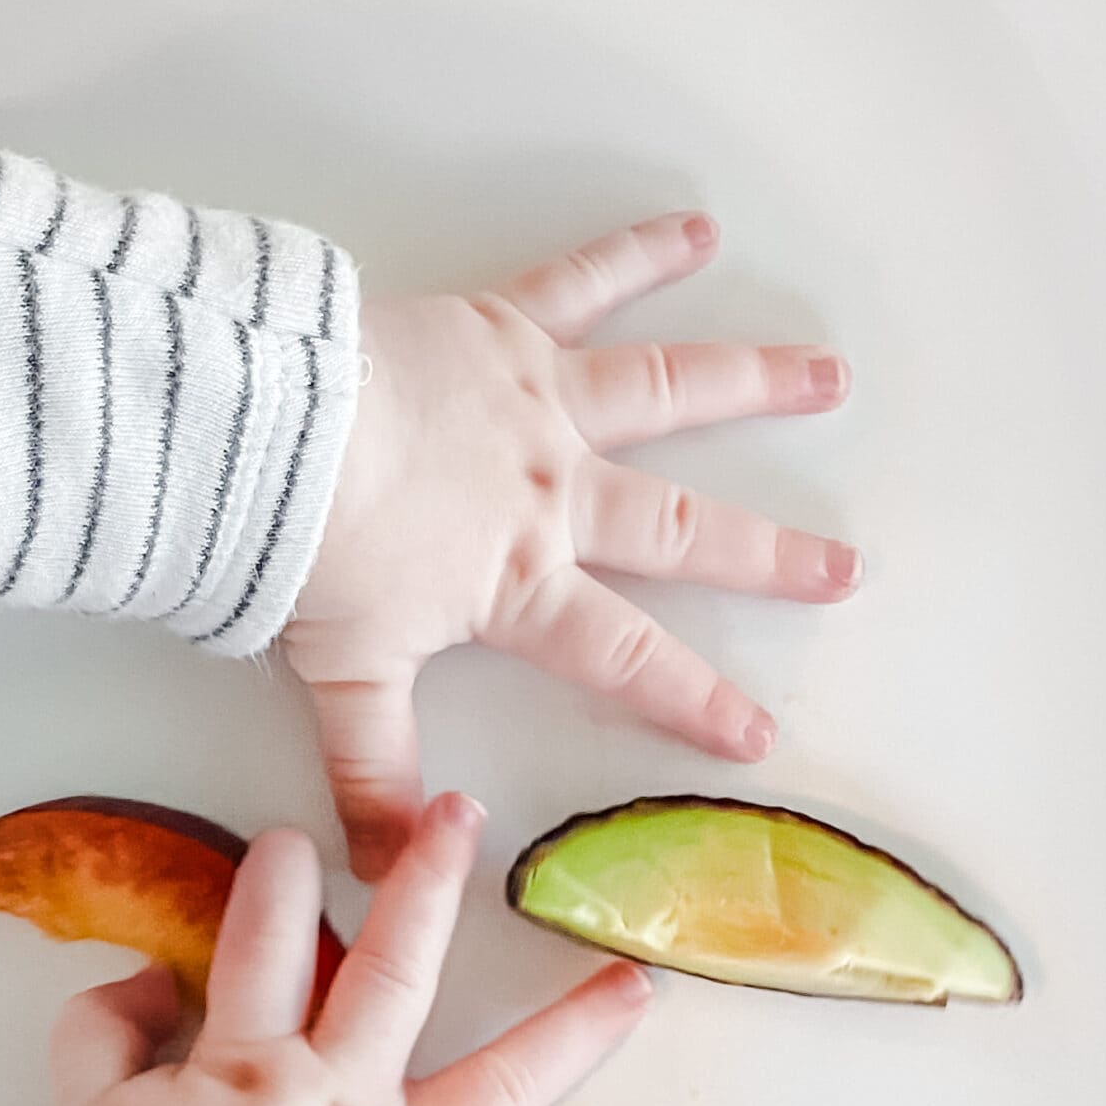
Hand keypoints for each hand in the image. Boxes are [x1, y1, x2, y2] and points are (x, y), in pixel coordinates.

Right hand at [53, 793, 683, 1105]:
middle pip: (397, 971)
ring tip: (639, 985)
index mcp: (251, 1063)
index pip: (267, 940)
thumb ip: (103, 1025)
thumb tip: (155, 978)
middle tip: (464, 816)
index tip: (292, 844)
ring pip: (504, 1079)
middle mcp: (344, 1098)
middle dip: (429, 883)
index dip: (276, 881)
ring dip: (576, 1028)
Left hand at [286, 212, 856, 877]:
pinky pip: (584, 283)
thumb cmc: (305, 552)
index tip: (756, 734)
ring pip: (669, 393)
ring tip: (829, 377)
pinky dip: (642, 254)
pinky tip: (699, 232)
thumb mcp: (344, 682)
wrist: (262, 431)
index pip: (625, 657)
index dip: (693, 699)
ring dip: (756, 384)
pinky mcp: (500, 327)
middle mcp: (554, 491)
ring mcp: (538, 403)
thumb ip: (376, 774)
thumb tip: (391, 873)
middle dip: (769, 556)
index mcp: (522, 583)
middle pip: (682, 529)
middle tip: (843, 566)